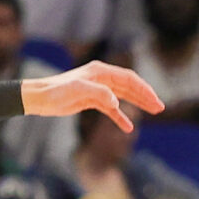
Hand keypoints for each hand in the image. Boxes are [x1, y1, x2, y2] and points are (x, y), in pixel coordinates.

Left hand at [23, 62, 164, 129]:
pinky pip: (110, 109)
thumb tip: (116, 102)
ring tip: (153, 112)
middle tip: (160, 108)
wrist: (38, 98)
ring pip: (123, 96)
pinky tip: (127, 127)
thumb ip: (98, 93)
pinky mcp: (91, 101)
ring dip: (137, 104)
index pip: (128, 78)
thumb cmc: (55, 91)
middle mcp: (101, 78)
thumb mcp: (77, 90)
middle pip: (129, 86)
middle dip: (145, 96)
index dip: (143, 88)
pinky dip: (120, 116)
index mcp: (100, 72)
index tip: (155, 100)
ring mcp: (97, 89)